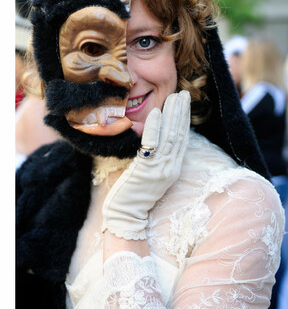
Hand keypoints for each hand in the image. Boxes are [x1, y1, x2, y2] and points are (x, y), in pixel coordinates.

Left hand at [101, 90, 190, 239]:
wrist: (125, 215)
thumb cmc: (131, 194)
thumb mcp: (147, 173)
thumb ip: (152, 157)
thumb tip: (151, 140)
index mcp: (172, 168)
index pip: (182, 139)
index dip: (184, 119)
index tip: (184, 102)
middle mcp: (170, 168)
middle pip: (180, 135)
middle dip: (182, 112)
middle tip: (183, 93)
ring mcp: (160, 169)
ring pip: (170, 137)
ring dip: (172, 115)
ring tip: (173, 97)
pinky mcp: (146, 171)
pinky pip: (152, 145)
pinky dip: (154, 128)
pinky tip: (155, 113)